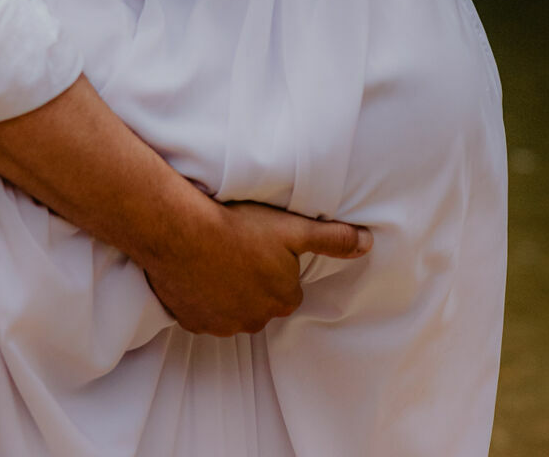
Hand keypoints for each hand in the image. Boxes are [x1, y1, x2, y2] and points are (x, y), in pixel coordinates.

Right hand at [144, 201, 370, 335]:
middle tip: (237, 248)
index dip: (274, 265)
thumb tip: (368, 242)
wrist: (180, 231)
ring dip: (226, 290)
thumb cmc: (238, 225)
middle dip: (251, 280)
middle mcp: (254, 320)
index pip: (287, 287)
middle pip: (259, 301)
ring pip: (230, 309)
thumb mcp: (292, 228)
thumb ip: (333, 238)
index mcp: (282, 299)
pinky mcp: (192, 322)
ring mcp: (220, 324)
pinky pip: (201, 313)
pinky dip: (200, 297)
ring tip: (214, 256)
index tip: (259, 243)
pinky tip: (195, 271)